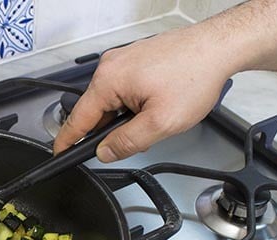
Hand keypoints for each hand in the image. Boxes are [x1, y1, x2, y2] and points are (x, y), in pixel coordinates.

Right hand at [53, 27, 235, 161]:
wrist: (218, 48)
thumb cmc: (194, 76)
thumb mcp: (160, 123)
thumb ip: (127, 142)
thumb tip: (105, 152)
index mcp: (108, 80)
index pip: (78, 119)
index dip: (68, 141)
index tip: (59, 153)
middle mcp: (110, 67)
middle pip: (96, 111)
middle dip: (113, 129)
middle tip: (141, 136)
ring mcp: (122, 60)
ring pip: (112, 101)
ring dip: (127, 116)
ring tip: (158, 115)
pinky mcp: (135, 59)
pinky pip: (124, 89)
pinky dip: (135, 103)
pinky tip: (157, 103)